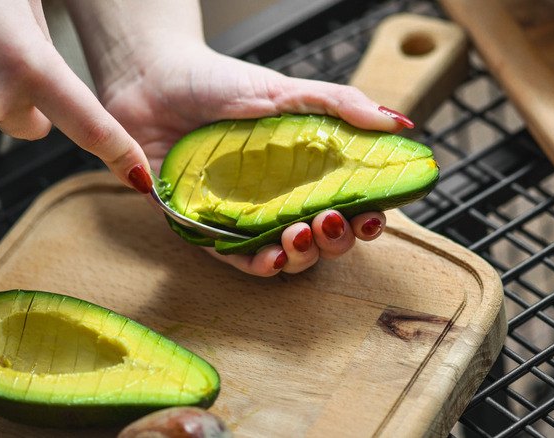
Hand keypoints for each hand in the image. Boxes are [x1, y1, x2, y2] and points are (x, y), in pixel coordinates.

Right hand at [0, 0, 151, 189]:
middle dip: (41, 99)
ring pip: (2, 111)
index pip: (91, 128)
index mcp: (27, 66)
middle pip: (40, 123)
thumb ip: (42, 34)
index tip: (140, 177)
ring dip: (1, 86)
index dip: (121, 154)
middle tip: (17, 48)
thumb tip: (49, 58)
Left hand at [98, 46, 404, 275]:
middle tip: (331, 223)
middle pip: (320, 237)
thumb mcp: (286, 89)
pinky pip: (232, 258)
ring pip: (283, 254)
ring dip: (300, 255)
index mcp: (302, 170)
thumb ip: (341, 105)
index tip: (373, 216)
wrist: (153, 77)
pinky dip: (254, 264)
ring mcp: (241, 215)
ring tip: (300, 236)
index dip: (364, 218)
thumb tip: (400, 124)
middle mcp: (276, 198)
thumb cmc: (218, 81)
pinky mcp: (203, 226)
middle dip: (334, 241)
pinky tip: (271, 259)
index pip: (346, 204)